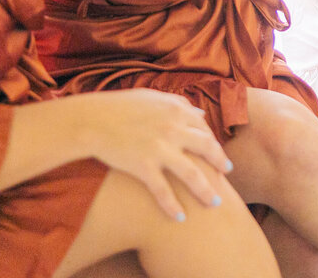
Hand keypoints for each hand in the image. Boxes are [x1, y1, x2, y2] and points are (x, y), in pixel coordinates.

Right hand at [75, 88, 232, 220]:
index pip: (204, 128)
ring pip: (191, 174)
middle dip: (220, 163)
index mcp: (176, 110)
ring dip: (206, 190)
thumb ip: (180, 105)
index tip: (218, 154)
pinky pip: (162, 191)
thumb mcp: (154, 98)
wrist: (91, 120)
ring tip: (215, 203)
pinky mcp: (142, 166)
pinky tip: (180, 218)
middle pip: (207, 149)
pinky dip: (172, 206)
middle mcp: (173, 129)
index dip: (214, 142)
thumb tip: (201, 113)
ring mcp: (159, 148)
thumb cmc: (120, 107)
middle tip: (226, 175)